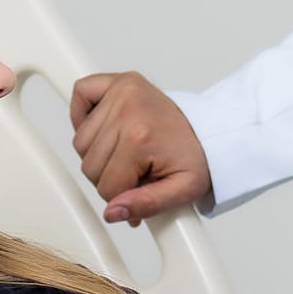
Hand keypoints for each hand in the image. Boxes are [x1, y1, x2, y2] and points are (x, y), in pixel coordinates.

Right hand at [70, 71, 212, 224]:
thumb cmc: (197, 157)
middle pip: (90, 165)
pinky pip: (82, 93)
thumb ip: (146, 205)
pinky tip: (106, 128)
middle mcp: (128, 110)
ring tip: (127, 152)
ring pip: (81, 142)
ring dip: (98, 152)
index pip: (106, 185)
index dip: (123, 196)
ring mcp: (123, 92)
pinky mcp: (120, 81)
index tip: (142, 186)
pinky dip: (84, 113)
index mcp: (141, 138)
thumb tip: (112, 212)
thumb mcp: (183, 190)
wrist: (211, 131)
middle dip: (112, 176)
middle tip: (137, 170)